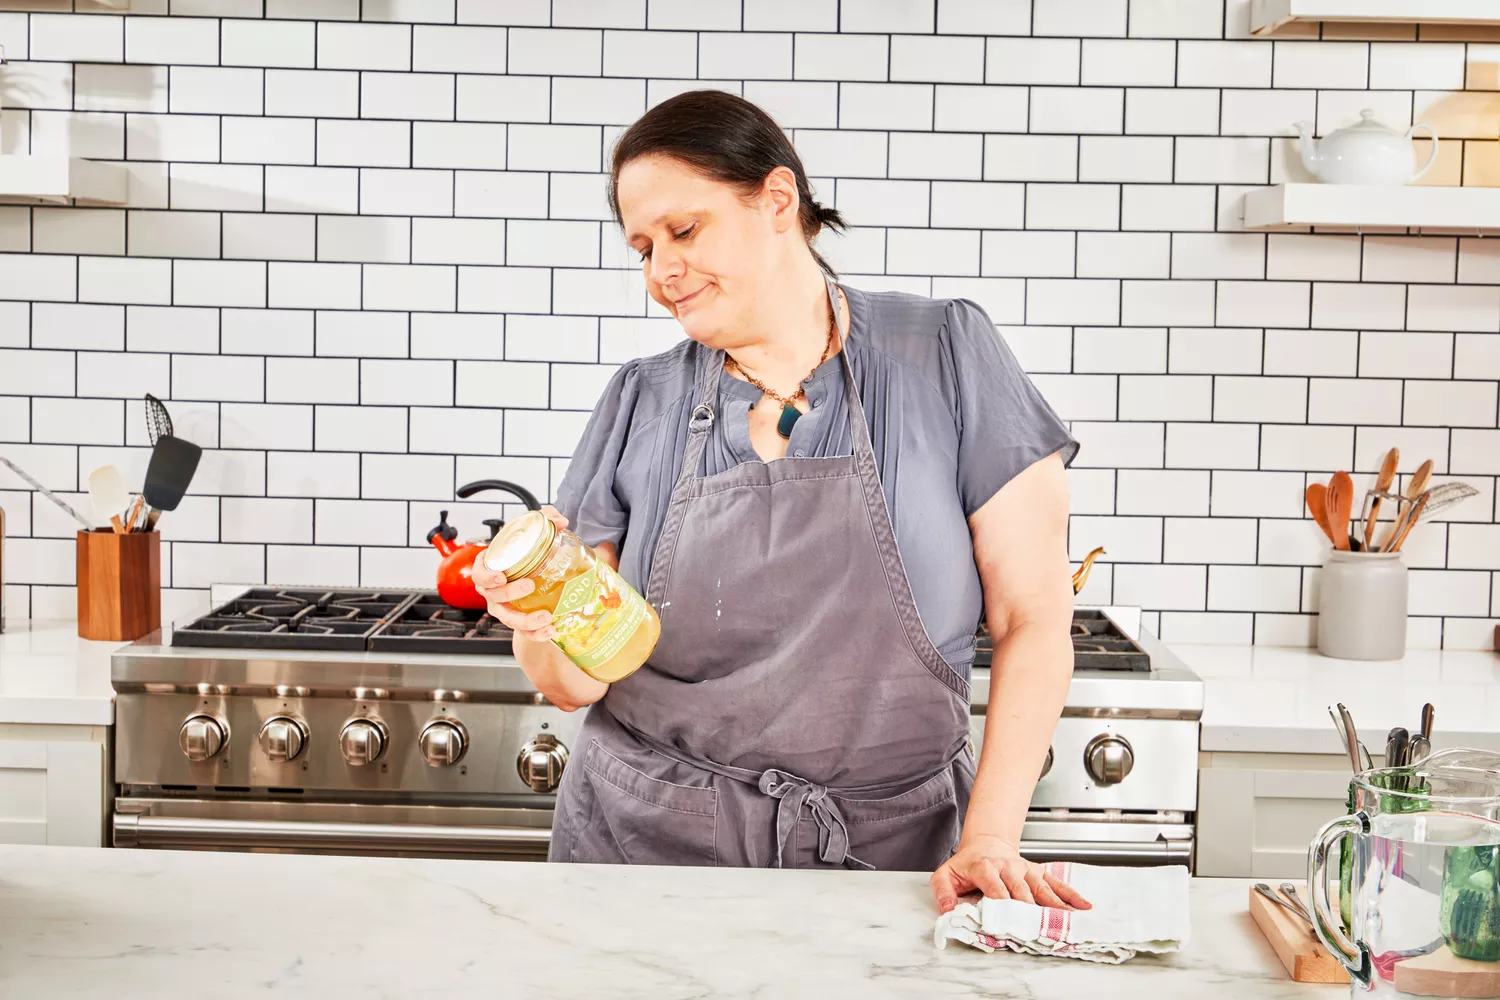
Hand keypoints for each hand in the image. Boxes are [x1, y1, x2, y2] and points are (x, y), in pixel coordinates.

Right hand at [469, 506, 570, 643]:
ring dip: (525, 620)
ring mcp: (505, 608)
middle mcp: (494, 592)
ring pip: (508, 619)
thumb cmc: (526, 554)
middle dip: (509, 594)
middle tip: (528, 586)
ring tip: (545, 617)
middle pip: (494, 597)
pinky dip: (536, 634)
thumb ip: (545, 519)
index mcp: (491, 569)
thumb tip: (560, 520)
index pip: (479, 573)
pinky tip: (550, 631)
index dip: (486, 577)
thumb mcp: (532, 533)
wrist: (537, 576)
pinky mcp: (520, 622)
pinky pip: (524, 633)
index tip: (500, 576)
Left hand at [930, 834, 1091, 912]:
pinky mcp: (1037, 872)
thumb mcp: (945, 874)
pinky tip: (1083, 906)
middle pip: (1021, 890)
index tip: (1008, 919)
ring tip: (1068, 919)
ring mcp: (1025, 869)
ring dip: (1054, 904)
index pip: (994, 886)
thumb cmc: (966, 866)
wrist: (986, 845)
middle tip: (1039, 928)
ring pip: (1041, 887)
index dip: (1001, 902)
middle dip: (1030, 909)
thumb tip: (948, 911)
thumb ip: (943, 892)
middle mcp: (1008, 867)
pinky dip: (1070, 894)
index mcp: (985, 867)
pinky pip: (1055, 883)